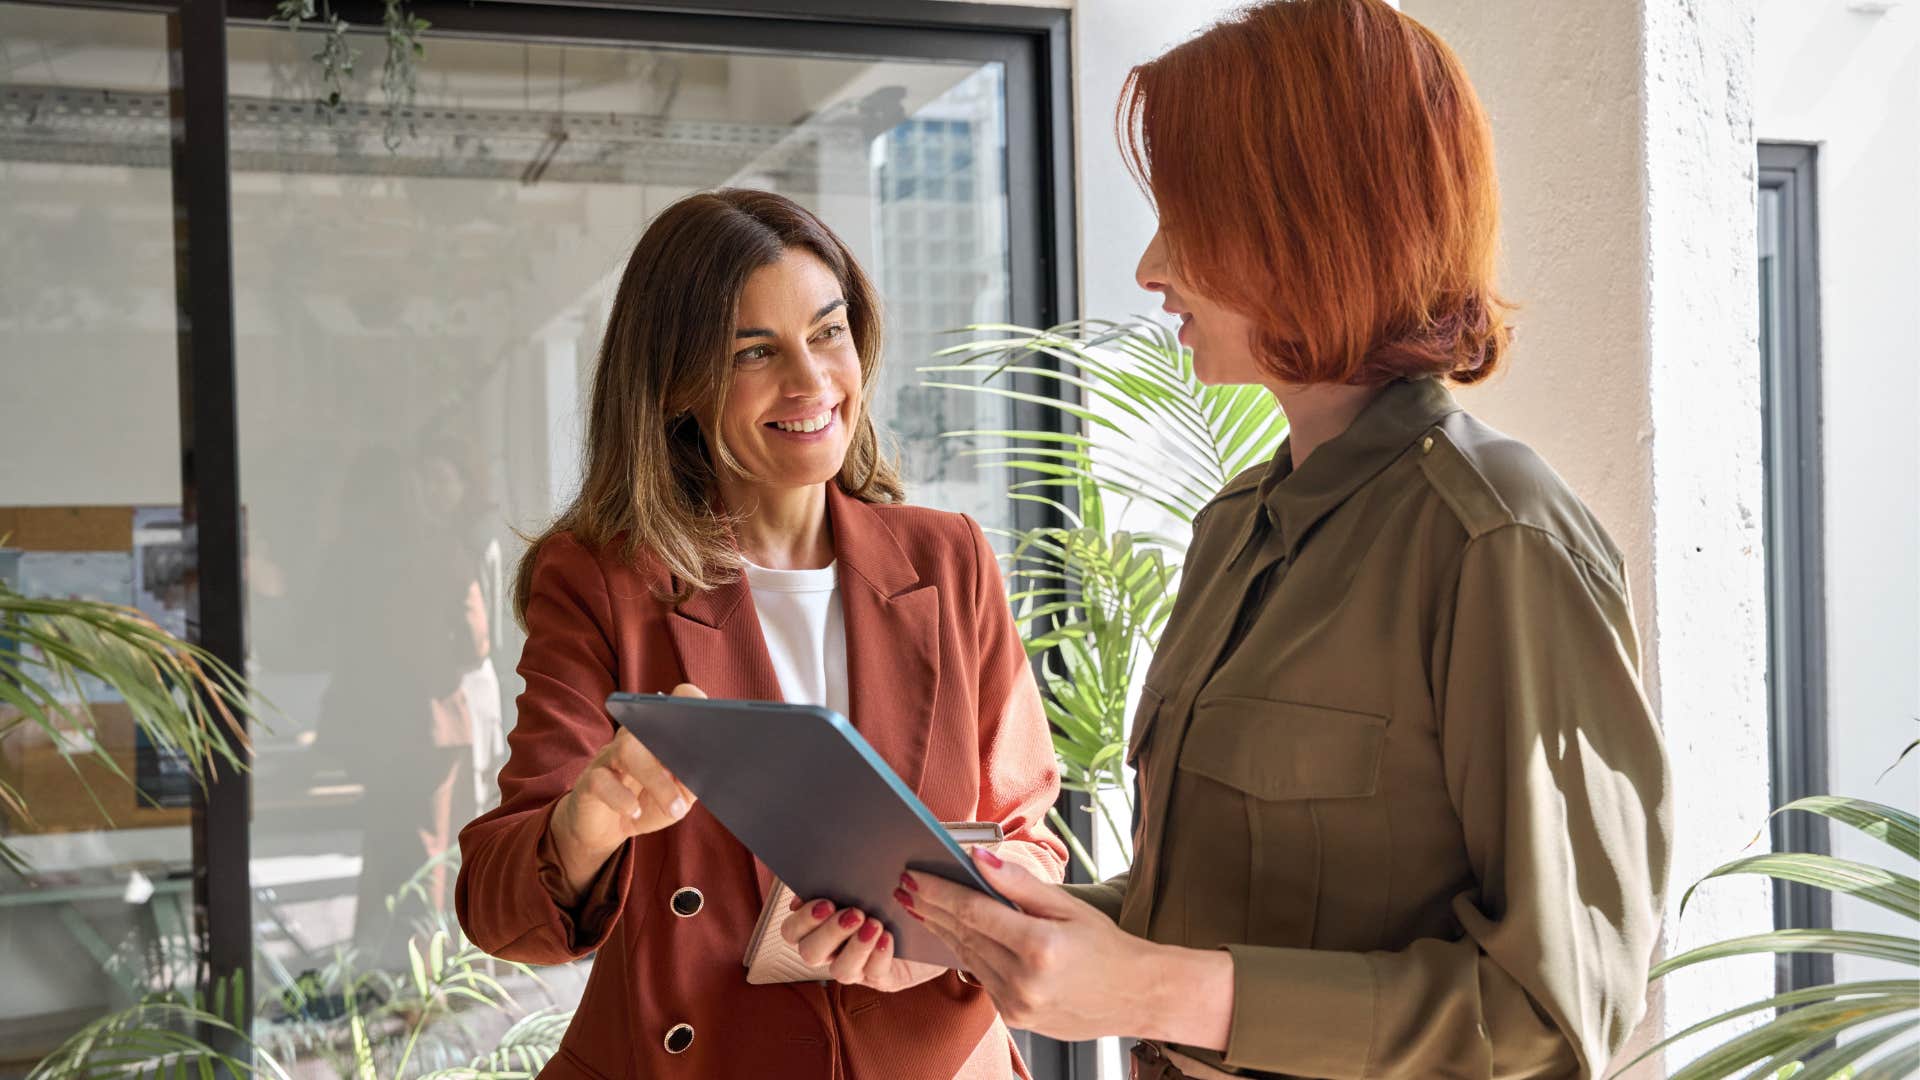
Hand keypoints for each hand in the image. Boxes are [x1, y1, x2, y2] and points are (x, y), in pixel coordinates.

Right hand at [546, 684, 702, 901]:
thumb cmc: (646, 804)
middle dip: (675, 742)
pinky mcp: (589, 781)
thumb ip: (691, 784)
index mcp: (656, 737)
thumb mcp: (677, 797)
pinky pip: (601, 781)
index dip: (687, 701)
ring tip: (674, 808)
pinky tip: (635, 810)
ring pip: (628, 750)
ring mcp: (609, 757)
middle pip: (649, 724)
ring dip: (656, 781)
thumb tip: (706, 774)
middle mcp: (632, 739)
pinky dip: (621, 798)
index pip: (669, 705)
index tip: (710, 719)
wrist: (604, 828)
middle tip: (695, 769)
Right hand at [780, 892, 945, 992]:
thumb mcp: (862, 879)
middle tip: (854, 913)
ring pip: (840, 970)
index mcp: (819, 925)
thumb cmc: (887, 891)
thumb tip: (826, 868)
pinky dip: (879, 955)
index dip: (802, 920)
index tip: (826, 902)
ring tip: (875, 924)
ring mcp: (856, 966)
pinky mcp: (882, 977)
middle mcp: (832, 949)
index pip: (792, 931)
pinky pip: (874, 973)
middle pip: (810, 952)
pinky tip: (888, 938)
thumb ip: (840, 876)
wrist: (928, 914)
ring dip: (855, 947)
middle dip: (829, 933)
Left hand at [904, 849, 1232, 1046]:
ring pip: (967, 958)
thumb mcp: (1067, 906)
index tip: (913, 875)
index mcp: (1039, 946)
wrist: (1136, 996)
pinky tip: (953, 935)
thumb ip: (1019, 884)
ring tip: (921, 906)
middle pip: (963, 934)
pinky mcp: (1015, 1019)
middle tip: (905, 886)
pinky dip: (966, 954)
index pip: (973, 911)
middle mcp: (1024, 980)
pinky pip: (982, 978)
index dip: (937, 891)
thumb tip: (977, 859)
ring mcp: (1017, 1004)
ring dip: (942, 931)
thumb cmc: (1106, 946)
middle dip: (931, 908)